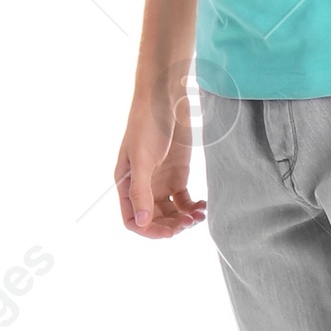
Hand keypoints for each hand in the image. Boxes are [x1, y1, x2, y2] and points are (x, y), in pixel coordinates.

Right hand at [116, 74, 205, 238]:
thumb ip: (141, 191)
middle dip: (170, 226)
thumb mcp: (142, 158)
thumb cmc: (147, 125)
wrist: (166, 99)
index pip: (133, 220)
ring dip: (184, 219)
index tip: (169, 232)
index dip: (149, 230)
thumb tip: (141, 223)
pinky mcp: (178, 175)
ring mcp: (161, 182)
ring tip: (198, 215)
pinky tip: (202, 206)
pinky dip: (193, 207)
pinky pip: (184, 201)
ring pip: (171, 213)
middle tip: (188, 223)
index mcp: (127, 184)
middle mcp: (143, 186)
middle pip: (154, 219)